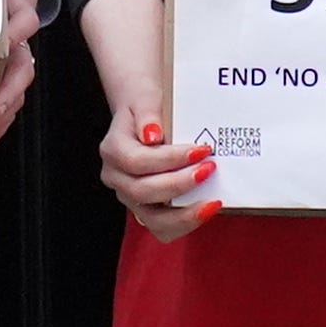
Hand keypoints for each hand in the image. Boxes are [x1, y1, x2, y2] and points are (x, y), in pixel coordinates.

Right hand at [81, 0, 214, 241]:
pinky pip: (163, 228)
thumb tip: (152, 134)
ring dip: (184, 214)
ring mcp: (129, 197)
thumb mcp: (146, 98)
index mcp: (113, 150)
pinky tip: (206, 209)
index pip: (137, 161)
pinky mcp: (145, 210)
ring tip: (212, 202)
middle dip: (180, 183)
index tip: (202, 149)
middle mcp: (116, 177)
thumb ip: (148, 112)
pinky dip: (185, 223)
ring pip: (152, 219)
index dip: (170, 159)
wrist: (144, 117)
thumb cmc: (148, 107)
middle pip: (143, 191)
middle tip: (210, 169)